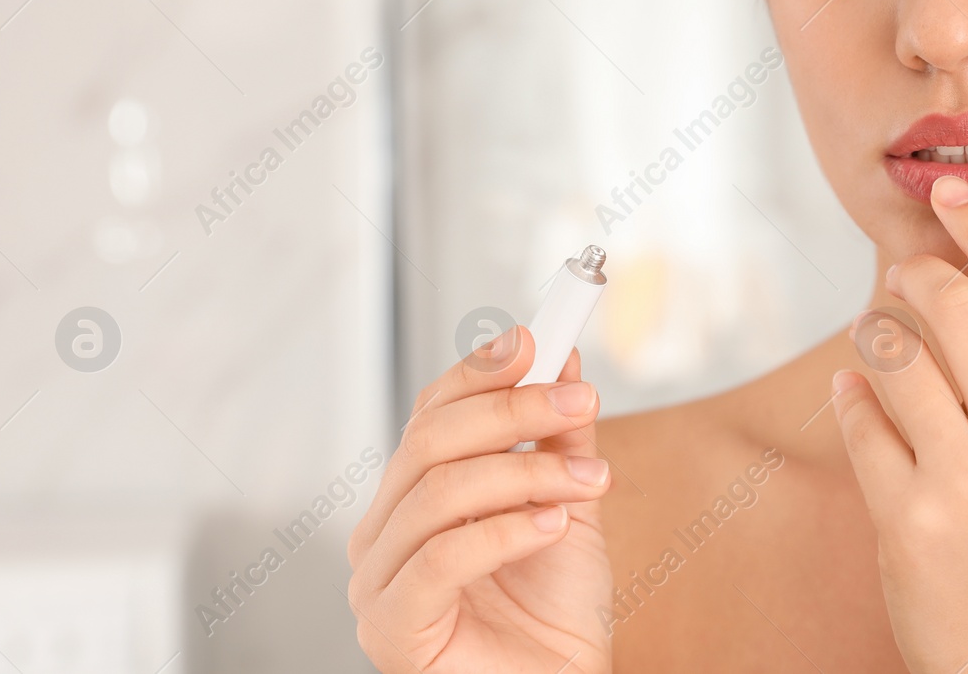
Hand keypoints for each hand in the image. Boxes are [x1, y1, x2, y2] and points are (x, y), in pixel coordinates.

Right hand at [346, 327, 614, 672]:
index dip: (481, 372)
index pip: (430, 415)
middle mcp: (382, 533)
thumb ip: (558, 435)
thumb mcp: (566, 503)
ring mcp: (377, 582)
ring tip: (590, 479)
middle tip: (581, 399)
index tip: (539, 340)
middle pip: (430, 443)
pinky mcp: (392, 628)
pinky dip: (504, 531)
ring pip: (440, 493)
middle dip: (512, 410)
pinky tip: (555, 525)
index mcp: (411, 498)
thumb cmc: (554, 613)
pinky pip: (441, 559)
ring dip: (527, 472)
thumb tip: (561, 358)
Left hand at [833, 174, 967, 673]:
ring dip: (874, 332)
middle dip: (918, 272)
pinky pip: (859, 419)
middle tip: (905, 270)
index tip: (949, 189)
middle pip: (954, 305)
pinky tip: (854, 395)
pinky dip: (849, 395)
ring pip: (893, 353)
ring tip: (874, 336)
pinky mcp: (909, 519)